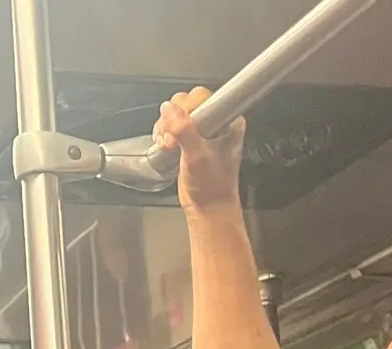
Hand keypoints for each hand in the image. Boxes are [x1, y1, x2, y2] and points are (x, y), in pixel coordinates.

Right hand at [152, 87, 245, 214]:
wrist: (208, 208)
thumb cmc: (213, 186)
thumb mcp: (197, 156)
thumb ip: (183, 130)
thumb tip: (168, 109)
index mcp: (228, 121)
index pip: (203, 98)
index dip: (187, 109)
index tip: (181, 125)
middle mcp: (217, 122)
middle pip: (186, 103)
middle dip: (172, 120)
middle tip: (173, 139)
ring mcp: (203, 131)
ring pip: (176, 114)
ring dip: (165, 128)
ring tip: (169, 145)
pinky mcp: (191, 140)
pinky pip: (172, 126)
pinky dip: (164, 133)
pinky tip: (165, 145)